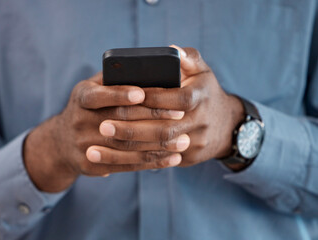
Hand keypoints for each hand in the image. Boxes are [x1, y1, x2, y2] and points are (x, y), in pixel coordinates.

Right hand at [23, 73, 188, 191]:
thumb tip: (149, 68)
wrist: (62, 142)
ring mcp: (84, 146)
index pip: (99, 95)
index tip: (143, 93)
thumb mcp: (93, 89)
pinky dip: (153, 162)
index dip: (120, 94)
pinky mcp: (92, 166)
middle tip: (180, 114)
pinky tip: (173, 158)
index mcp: (81, 97)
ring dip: (158, 144)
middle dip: (152, 117)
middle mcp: (79, 121)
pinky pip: (127, 165)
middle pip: (119, 121)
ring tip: (183, 140)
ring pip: (127, 145)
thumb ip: (114, 79)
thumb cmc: (89, 108)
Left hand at [93, 46, 244, 168]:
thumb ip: (188, 58)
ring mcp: (197, 143)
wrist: (227, 125)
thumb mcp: (202, 72)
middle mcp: (202, 122)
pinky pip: (162, 160)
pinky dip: (138, 160)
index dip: (152, 99)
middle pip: (164, 129)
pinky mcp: (190, 158)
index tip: (126, 99)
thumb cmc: (206, 92)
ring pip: (160, 148)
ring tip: (100, 147)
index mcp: (202, 97)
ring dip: (128, 148)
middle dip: (132, 129)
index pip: (176, 99)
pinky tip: (115, 160)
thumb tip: (171, 49)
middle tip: (103, 126)